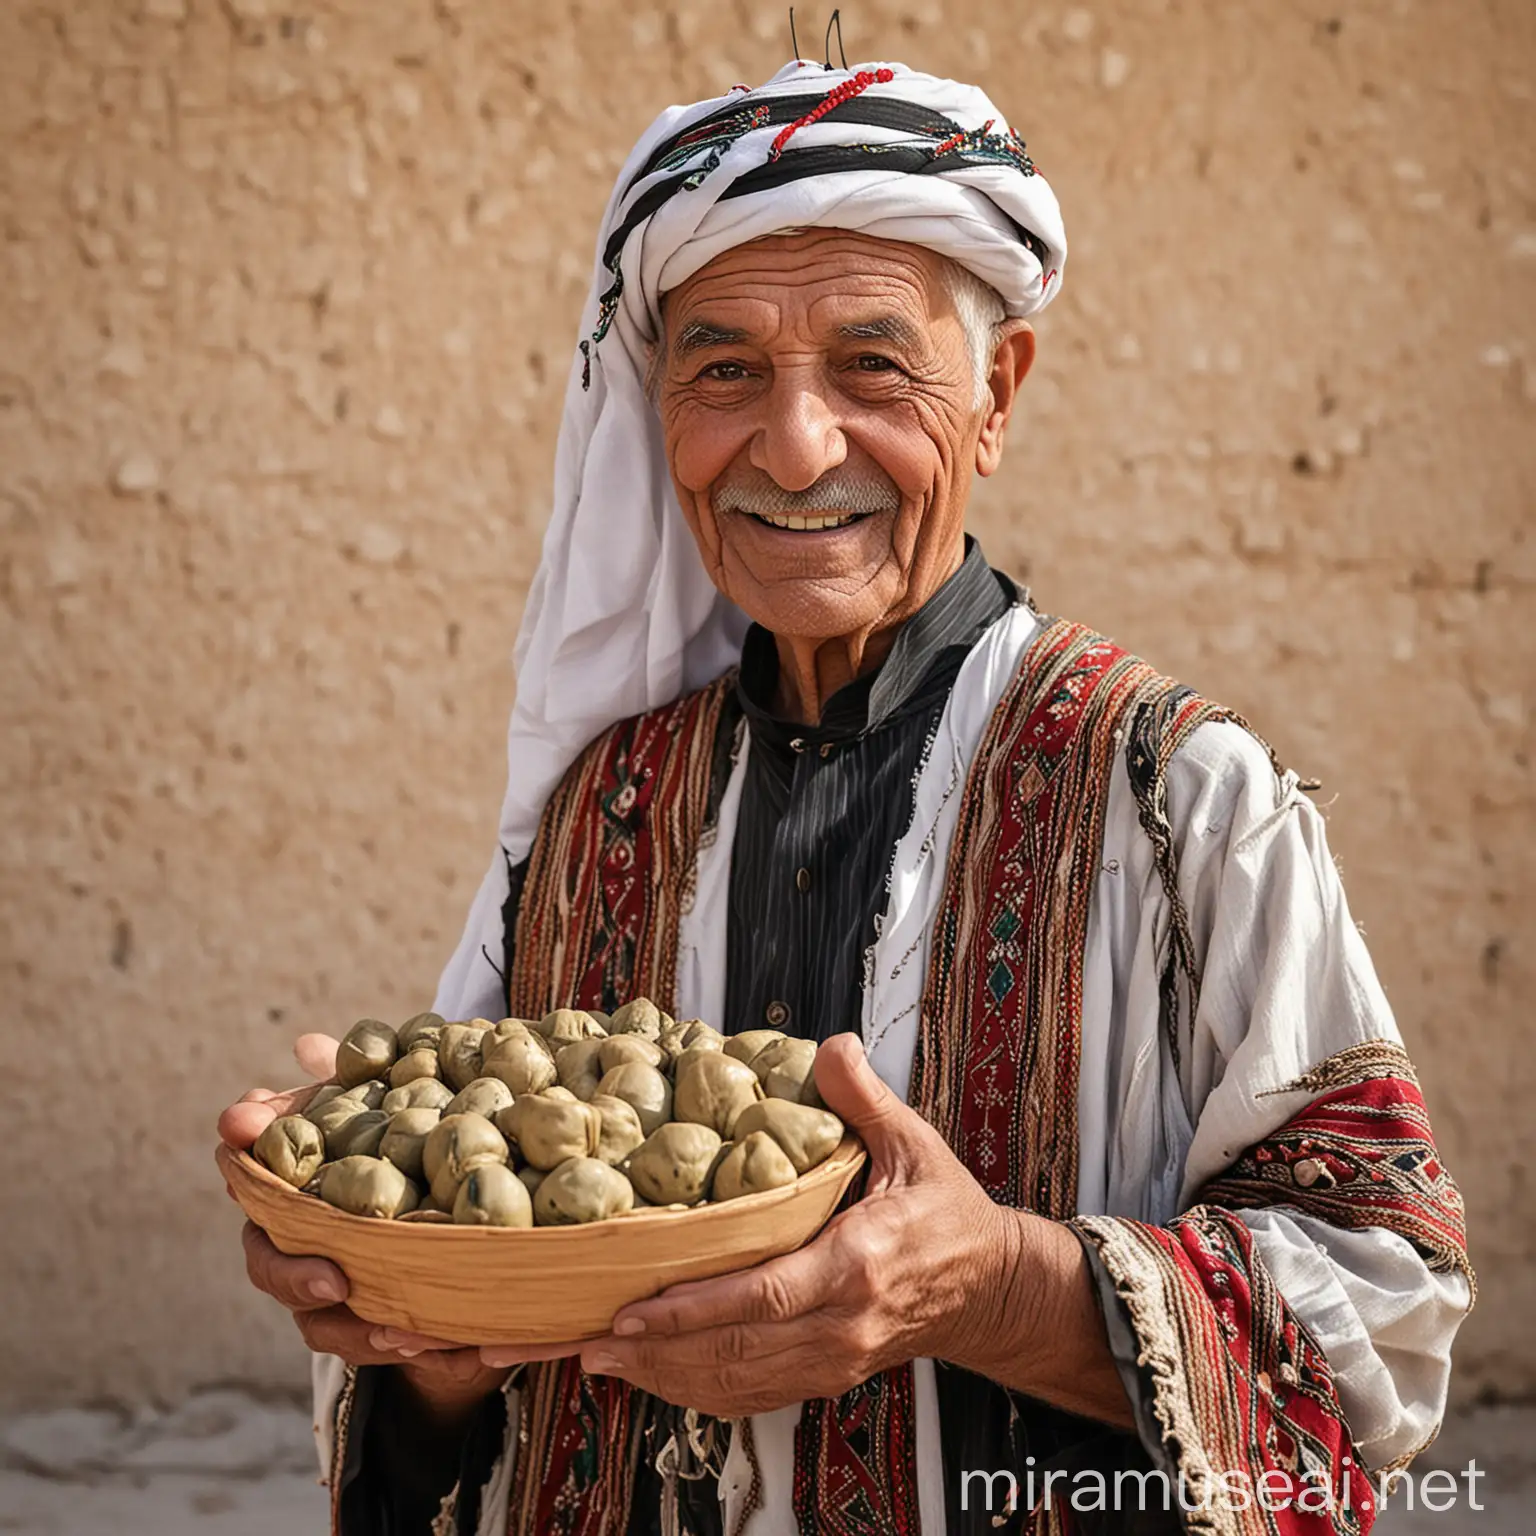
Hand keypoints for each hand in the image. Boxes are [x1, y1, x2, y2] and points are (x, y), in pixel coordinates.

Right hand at [220, 1034, 509, 1421]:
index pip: (250, 1175)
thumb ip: (346, 1081)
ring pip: (320, 1325)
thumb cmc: (394, 1146)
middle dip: (298, 1276)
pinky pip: (377, 1349)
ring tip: (401, 1330)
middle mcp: (295, 1242)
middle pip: (271, 1266)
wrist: (442, 1219)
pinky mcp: (367, 1331)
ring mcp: (324, 1293)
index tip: (253, 1152)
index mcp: (291, 1185)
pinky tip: (443, 1344)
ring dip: (357, 1330)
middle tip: (335, 1280)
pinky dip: (408, 1349)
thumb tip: (308, 1045)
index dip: (247, 1163)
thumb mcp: (379, 1107)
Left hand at [479, 1032, 1027, 1416]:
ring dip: (660, 1375)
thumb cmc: (946, 1213)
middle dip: (651, 1350)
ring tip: (591, 1357)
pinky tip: (649, 1375)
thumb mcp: (914, 1143)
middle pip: (733, 1350)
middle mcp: (840, 1325)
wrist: (988, 1288)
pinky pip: (751, 1394)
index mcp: (857, 1263)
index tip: (631, 1310)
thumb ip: (863, 1099)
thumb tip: (832, 1046)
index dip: (693, 1309)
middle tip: (578, 1338)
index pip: (764, 1296)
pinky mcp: (825, 1376)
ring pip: (734, 1381)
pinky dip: (695, 1390)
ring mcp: (832, 1360)